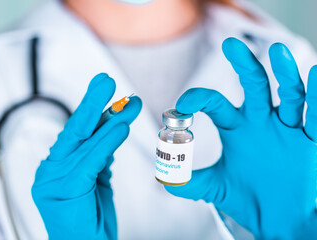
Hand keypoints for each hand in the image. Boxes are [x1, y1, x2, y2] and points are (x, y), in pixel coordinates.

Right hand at [32, 73, 141, 238]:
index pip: (79, 133)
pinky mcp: (63, 189)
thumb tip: (113, 127)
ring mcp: (52, 179)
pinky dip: (106, 142)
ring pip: (84, 142)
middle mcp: (51, 169)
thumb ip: (101, 154)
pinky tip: (121, 127)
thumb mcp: (99, 179)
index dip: (96, 111)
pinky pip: (90, 160)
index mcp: (58, 166)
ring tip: (128, 103)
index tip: (110, 91)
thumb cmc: (91, 219)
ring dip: (108, 119)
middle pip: (74, 130)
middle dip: (92, 102)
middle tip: (106, 80)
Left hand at [165, 38, 316, 238]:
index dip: (198, 99)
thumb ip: (189, 182)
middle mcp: (260, 121)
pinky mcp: (309, 143)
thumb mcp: (214, 187)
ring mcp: (287, 129)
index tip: (182, 105)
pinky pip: (316, 118)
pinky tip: (315, 73)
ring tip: (278, 50)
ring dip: (284, 73)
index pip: (216, 103)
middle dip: (243, 65)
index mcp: (235, 127)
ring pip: (289, 95)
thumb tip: (163, 178)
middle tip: (230, 45)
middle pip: (254, 86)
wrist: (276, 219)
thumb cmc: (246, 197)